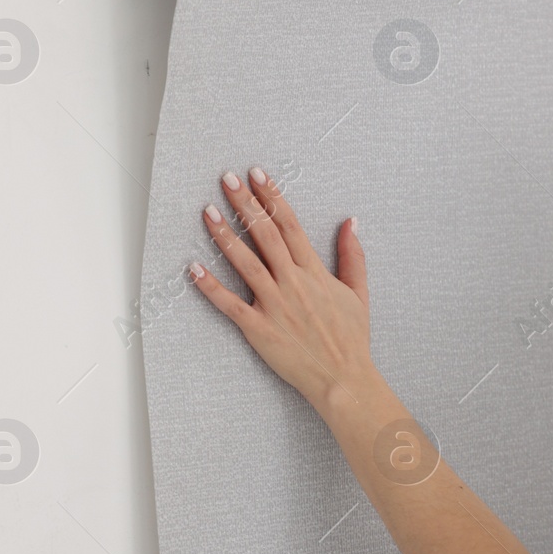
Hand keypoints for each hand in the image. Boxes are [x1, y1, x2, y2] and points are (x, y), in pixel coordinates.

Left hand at [189, 168, 375, 409]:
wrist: (343, 378)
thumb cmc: (351, 339)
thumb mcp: (359, 292)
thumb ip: (352, 256)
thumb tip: (350, 223)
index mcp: (315, 272)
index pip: (290, 225)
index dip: (272, 197)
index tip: (257, 175)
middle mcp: (292, 283)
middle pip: (265, 234)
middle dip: (245, 204)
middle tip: (227, 179)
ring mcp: (274, 305)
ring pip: (244, 262)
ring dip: (225, 235)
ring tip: (207, 211)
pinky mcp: (258, 328)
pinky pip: (229, 304)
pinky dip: (210, 286)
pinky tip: (193, 267)